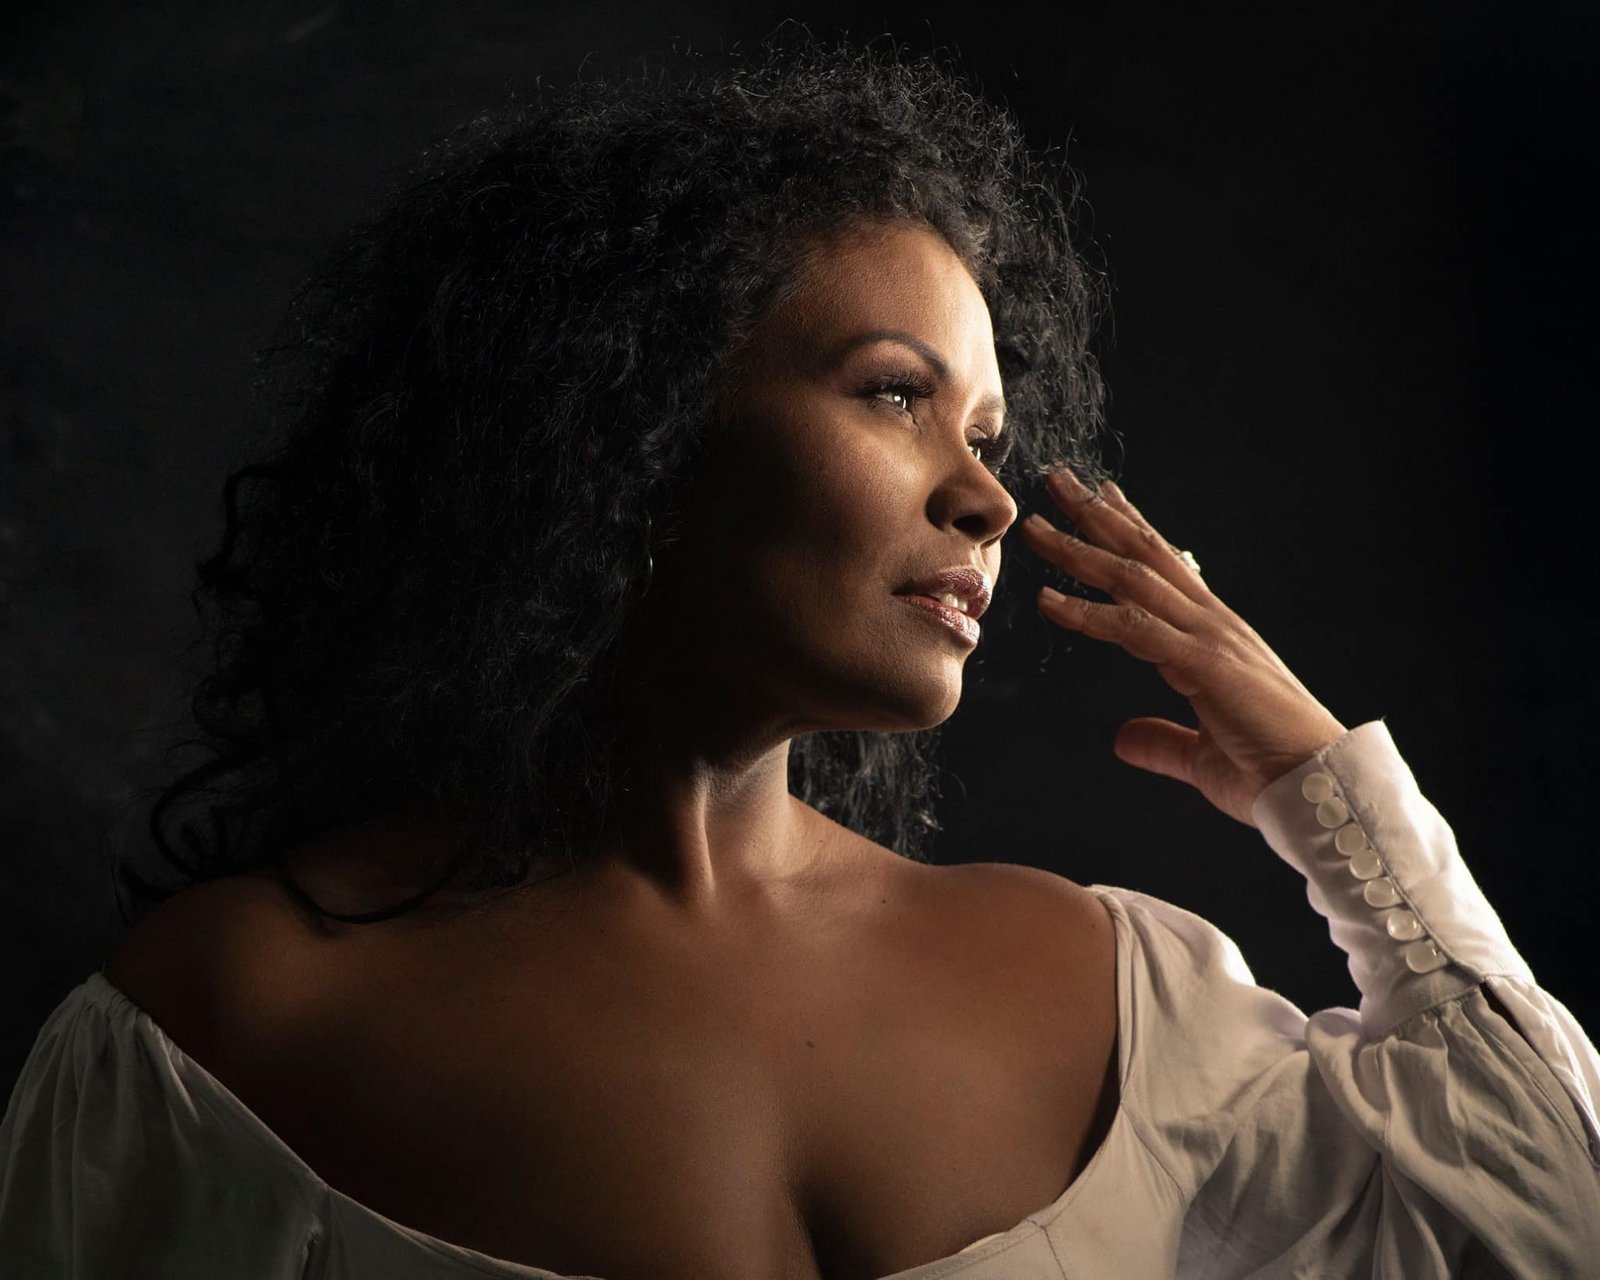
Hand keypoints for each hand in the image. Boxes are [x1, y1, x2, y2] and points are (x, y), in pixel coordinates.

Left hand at [1019, 467, 1348, 826]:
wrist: (1320, 792)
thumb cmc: (1272, 775)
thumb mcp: (1201, 756)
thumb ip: (1162, 741)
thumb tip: (1124, 738)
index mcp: (1216, 637)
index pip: (1166, 568)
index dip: (1131, 529)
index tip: (1101, 497)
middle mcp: (1213, 625)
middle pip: (1144, 555)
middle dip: (1097, 515)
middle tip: (1058, 479)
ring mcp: (1210, 639)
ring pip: (1133, 579)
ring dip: (1080, 549)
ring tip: (1035, 526)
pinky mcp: (1204, 665)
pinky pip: (1135, 629)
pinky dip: (1087, 613)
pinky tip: (1048, 599)